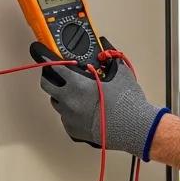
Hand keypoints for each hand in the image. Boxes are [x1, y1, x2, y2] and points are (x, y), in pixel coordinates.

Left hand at [32, 41, 168, 160]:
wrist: (135, 128)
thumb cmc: (128, 104)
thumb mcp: (121, 74)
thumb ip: (110, 58)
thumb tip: (107, 50)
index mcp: (77, 84)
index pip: (54, 67)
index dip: (47, 60)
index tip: (44, 57)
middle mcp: (69, 101)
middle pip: (47, 85)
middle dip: (50, 77)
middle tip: (57, 75)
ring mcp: (69, 117)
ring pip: (56, 102)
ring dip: (61, 95)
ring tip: (75, 93)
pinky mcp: (73, 130)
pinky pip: (65, 118)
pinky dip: (70, 112)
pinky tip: (83, 109)